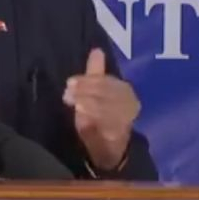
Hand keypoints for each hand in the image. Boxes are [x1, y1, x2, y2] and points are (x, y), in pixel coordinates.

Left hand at [63, 48, 139, 170]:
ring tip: (74, 102)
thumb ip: (96, 72)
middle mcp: (130, 102)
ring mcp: (127, 119)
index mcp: (124, 90)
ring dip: (89, 103)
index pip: (107, 81)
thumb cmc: (100, 116)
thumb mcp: (94, 92)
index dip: (88, 80)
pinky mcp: (121, 134)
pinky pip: (109, 124)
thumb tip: (97, 50)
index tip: (70, 82)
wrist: (108, 148)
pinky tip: (83, 116)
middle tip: (67, 92)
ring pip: (109, 107)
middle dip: (86, 90)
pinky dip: (95, 118)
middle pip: (108, 92)